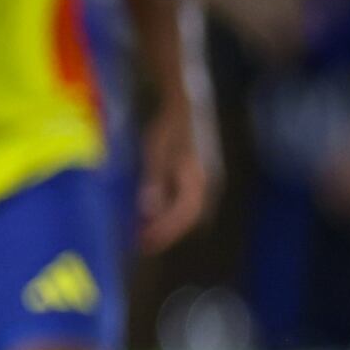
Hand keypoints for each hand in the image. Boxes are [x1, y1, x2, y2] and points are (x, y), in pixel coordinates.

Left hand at [138, 96, 217, 251]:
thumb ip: (154, 181)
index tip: (144, 244)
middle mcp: (207, 184)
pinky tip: (156, 210)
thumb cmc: (170, 127)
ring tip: (146, 230)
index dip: (164, 233)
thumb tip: (149, 211)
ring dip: (169, 222)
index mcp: (197, 181)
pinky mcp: (202, 175)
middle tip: (142, 243)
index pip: (182, 217)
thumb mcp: (156, 153)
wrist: (187, 105)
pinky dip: (172, 210)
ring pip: (189, 211)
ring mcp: (207, 180)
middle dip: (165, 232)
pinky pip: (188, 200)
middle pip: (187, 218)